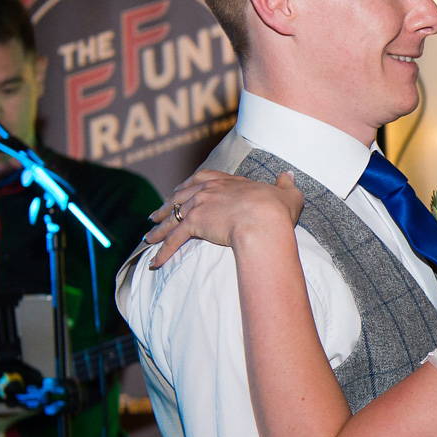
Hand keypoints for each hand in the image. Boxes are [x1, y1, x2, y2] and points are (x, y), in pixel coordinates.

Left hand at [147, 170, 303, 267]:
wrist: (264, 222)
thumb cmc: (276, 210)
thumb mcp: (287, 194)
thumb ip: (286, 185)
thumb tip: (289, 175)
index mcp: (228, 181)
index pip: (201, 178)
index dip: (188, 185)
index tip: (179, 190)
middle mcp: (209, 189)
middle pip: (180, 196)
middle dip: (166, 207)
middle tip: (155, 215)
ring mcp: (199, 205)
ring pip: (172, 217)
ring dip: (159, 229)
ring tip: (148, 238)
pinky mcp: (194, 223)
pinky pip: (173, 239)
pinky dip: (162, 251)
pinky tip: (154, 262)